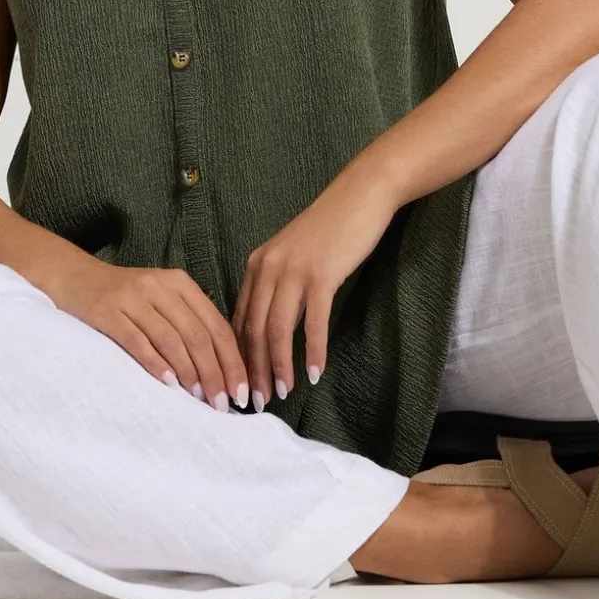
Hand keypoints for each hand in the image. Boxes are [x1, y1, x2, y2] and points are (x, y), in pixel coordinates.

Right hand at [39, 253, 249, 410]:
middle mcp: (161, 287)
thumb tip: (220, 368)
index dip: (233, 360)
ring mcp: (134, 298)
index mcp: (180, 283)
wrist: (75, 276)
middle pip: (198, 334)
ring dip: (190, 372)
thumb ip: (188, 322)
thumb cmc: (124, 296)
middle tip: (224, 402)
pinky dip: (156, 363)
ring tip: (202, 398)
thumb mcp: (161, 299)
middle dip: (216, 372)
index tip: (242, 390)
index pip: (216, 325)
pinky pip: (138, 340)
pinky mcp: (109, 311)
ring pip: (172, 339)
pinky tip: (169, 384)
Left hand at [230, 166, 397, 409]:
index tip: (240, 384)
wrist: (360, 196)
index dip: (238, 356)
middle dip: (253, 370)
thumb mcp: (292, 255)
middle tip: (255, 402)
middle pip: (252, 329)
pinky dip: (312, 351)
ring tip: (283, 393)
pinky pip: (313, 322)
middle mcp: (268, 268)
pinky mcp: (322, 275)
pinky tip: (314, 372)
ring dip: (279, 366)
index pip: (238, 319)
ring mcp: (294, 271)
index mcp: (257, 265)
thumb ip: (278, 286)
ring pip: (277, 329)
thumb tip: (268, 328)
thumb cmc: (329, 229)